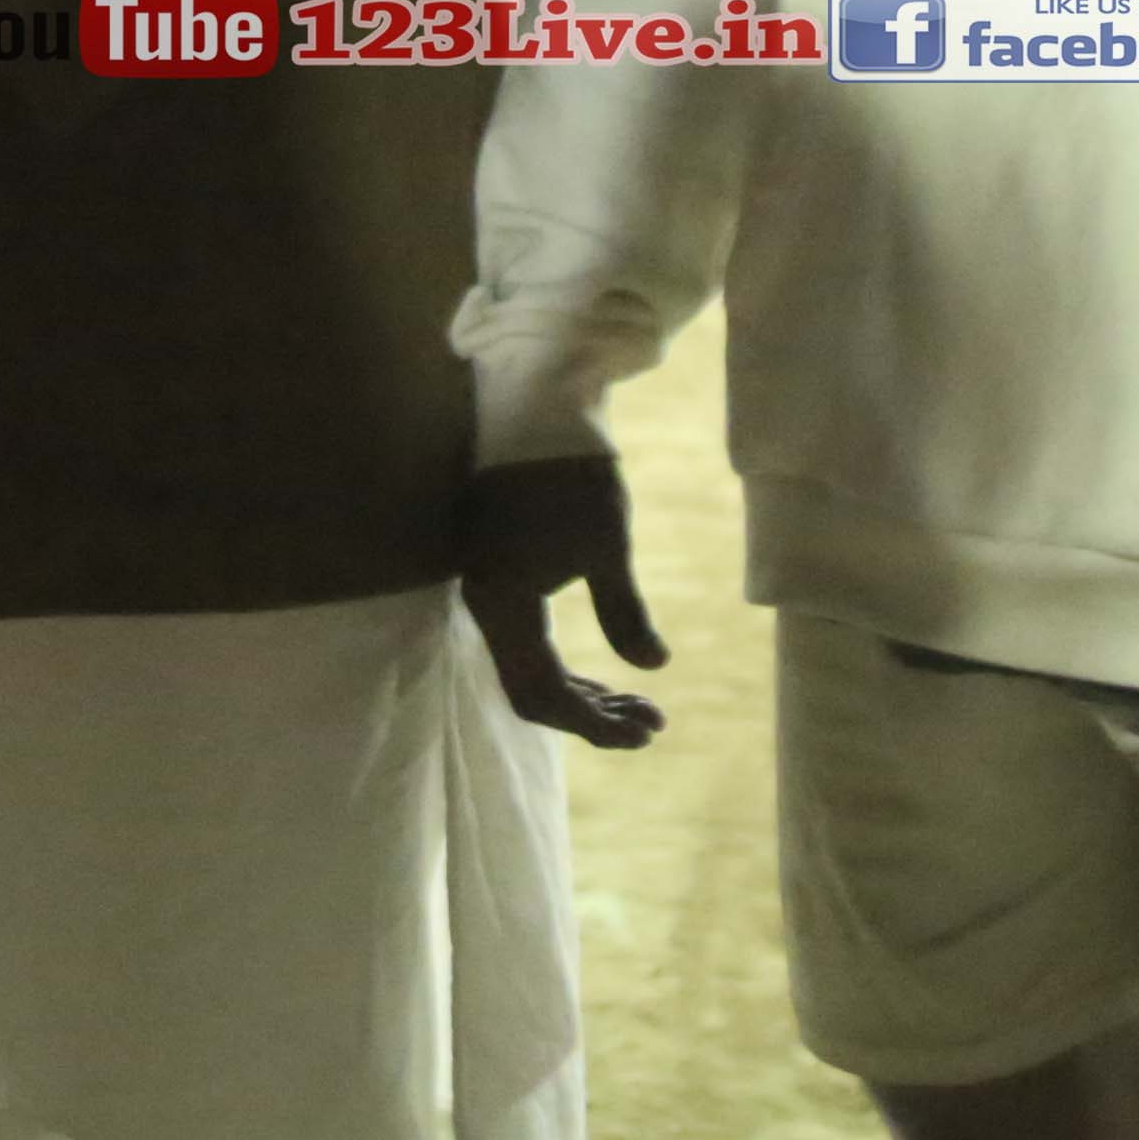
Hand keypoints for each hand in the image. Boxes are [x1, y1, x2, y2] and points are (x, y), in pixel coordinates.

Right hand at [456, 453, 668, 747]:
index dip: (594, 724)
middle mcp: (485, 607)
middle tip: (653, 723)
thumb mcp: (608, 547)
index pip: (544, 692)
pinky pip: (528, 644)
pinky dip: (567, 667)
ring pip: (530, 670)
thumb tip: (653, 667)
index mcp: (503, 606)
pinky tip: (606, 677)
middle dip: (592, 716)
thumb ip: (625, 615)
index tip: (650, 730)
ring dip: (584, 695)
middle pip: (532, 691)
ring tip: (642, 706)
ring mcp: (488, 592)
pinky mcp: (499, 576)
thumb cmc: (574, 476)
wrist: (537, 409)